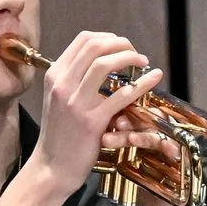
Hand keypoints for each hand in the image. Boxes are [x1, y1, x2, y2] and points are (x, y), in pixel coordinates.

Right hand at [30, 31, 154, 196]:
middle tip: (136, 54)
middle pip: (95, 46)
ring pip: (105, 63)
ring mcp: (76, 102)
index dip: (108, 37)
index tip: (122, 46)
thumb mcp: (59, 100)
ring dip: (130, 57)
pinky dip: (142, 83)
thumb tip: (100, 63)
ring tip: (144, 62)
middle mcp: (62, 84)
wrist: (51, 167)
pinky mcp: (91, 121)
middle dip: (121, 44)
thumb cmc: (59, 135)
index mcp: (54, 75)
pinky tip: (155, 78)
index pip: (83, 39)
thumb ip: (74, 80)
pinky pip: (121, 95)